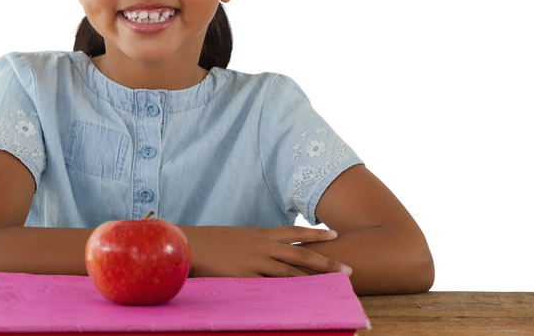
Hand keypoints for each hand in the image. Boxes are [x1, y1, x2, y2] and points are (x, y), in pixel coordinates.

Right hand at [176, 225, 352, 278]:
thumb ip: (250, 245)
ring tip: (331, 286)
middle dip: (326, 261)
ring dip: (313, 280)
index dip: (315, 233)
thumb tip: (261, 252)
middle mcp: (261, 245)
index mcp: (259, 234)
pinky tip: (299, 301)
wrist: (186, 244)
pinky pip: (269, 287)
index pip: (293, 232)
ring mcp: (254, 262)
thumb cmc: (207, 242)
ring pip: (290, 272)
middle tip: (347, 269)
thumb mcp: (234, 238)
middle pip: (301, 254)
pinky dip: (285, 294)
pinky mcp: (244, 277)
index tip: (333, 233)